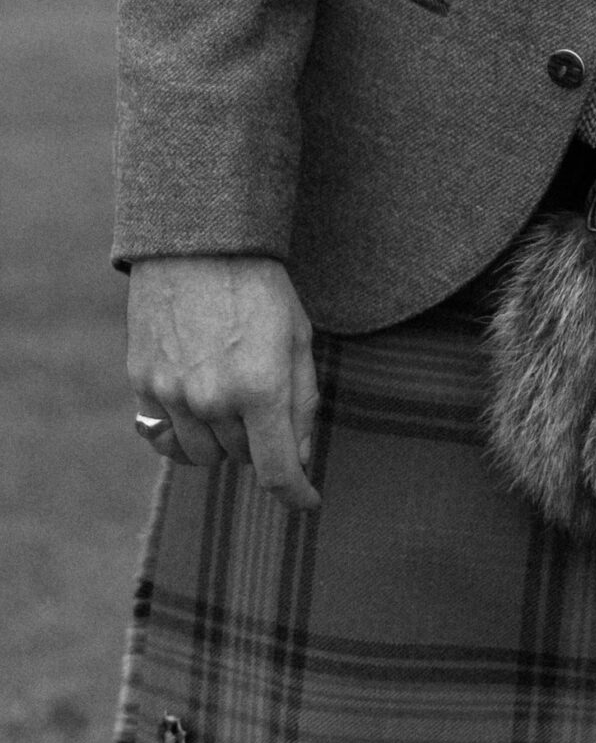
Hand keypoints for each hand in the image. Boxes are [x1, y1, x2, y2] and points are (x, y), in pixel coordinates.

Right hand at [127, 254, 320, 510]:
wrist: (199, 242)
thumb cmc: (260, 287)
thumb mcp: (298, 337)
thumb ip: (302, 402)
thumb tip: (299, 458)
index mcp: (261, 388)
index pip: (276, 470)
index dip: (296, 493)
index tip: (307, 500)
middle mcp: (213, 399)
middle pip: (242, 458)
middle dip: (261, 441)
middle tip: (265, 401)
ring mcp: (171, 393)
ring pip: (202, 455)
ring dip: (222, 439)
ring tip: (232, 398)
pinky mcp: (141, 382)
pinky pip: (161, 437)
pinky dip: (182, 435)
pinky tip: (195, 411)